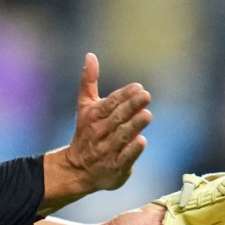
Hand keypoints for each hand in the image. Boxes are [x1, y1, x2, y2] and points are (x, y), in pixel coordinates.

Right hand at [41, 53, 151, 212]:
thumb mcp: (85, 106)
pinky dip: (132, 151)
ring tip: (147, 115)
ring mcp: (107, 151)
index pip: (110, 103)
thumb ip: (88, 81)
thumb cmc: (87, 132)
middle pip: (117, 118)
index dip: (124, 96)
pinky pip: (124, 158)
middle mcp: (100, 132)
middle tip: (146, 96)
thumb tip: (90, 55)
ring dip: (134, 126)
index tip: (138, 87)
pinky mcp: (115, 167)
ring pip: (122, 136)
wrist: (77, 169)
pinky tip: (141, 141)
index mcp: (94, 116)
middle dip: (131, 107)